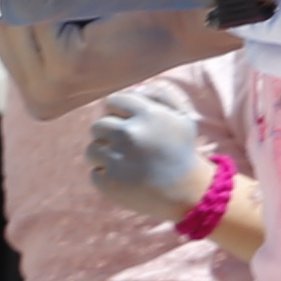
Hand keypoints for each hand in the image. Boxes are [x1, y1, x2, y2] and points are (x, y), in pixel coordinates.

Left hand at [86, 84, 215, 216]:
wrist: (188, 192)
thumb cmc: (183, 151)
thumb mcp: (183, 117)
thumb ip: (162, 96)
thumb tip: (136, 88)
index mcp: (147, 114)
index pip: (113, 102)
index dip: (119, 112)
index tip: (127, 123)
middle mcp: (129, 134)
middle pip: (98, 126)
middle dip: (109, 134)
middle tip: (126, 146)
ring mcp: (116, 159)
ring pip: (92, 150)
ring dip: (104, 156)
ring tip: (124, 164)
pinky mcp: (108, 182)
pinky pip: (94, 173)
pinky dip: (106, 176)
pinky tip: (125, 178)